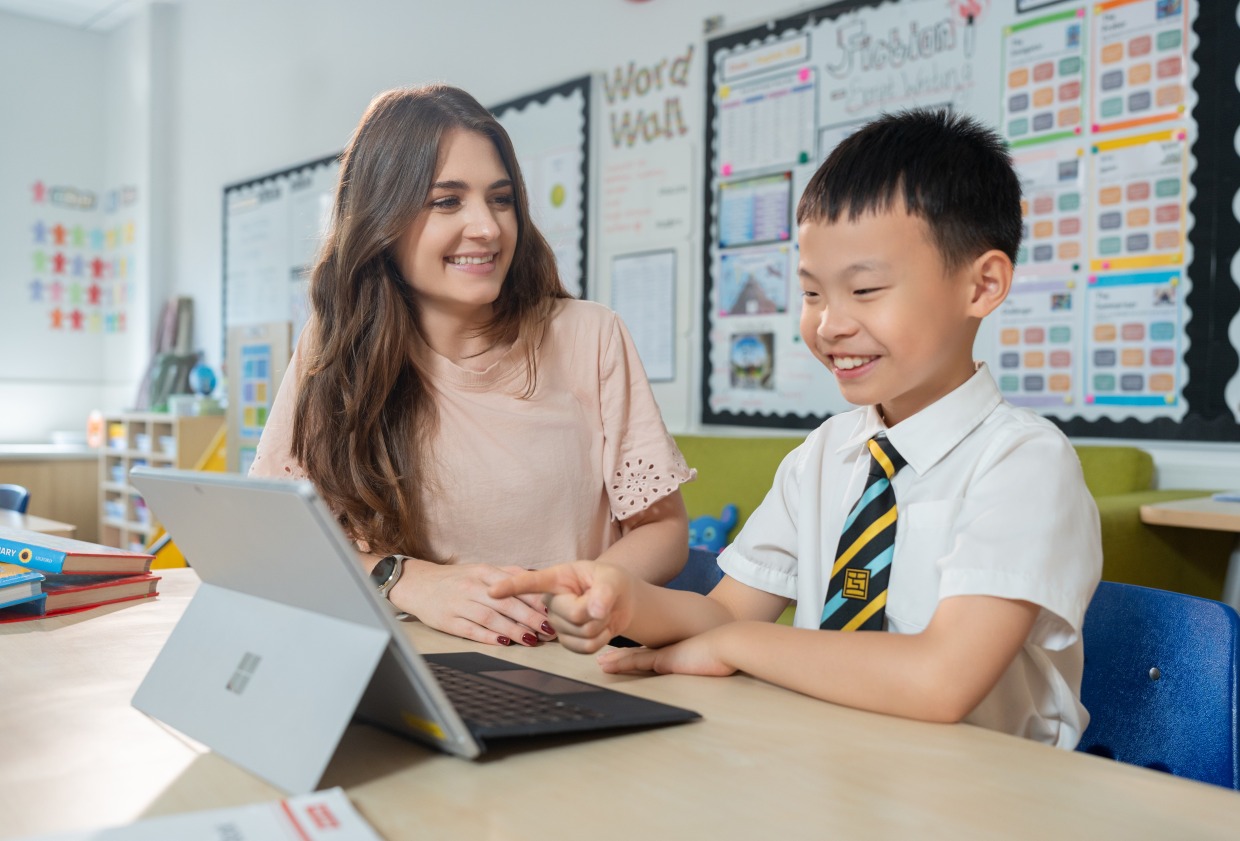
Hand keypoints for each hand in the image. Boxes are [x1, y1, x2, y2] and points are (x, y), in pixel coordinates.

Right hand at [392, 561, 554, 646]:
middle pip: (505, 603)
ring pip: (490, 618)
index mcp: (483, 571)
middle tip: (548, 629)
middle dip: (530, 617)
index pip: (514, 585)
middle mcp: (471, 587)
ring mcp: (458, 604)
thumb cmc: (456, 579)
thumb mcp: (481, 569)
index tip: (553, 610)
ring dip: (513, 630)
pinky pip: (471, 630)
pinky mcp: (447, 621)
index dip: (535, 599)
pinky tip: (503, 643)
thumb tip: (538, 581)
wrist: (418, 584)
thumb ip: (508, 575)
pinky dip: (488, 637)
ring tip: (531, 639)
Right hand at [489, 561, 635, 653]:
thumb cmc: (611, 582)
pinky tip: (600, 629)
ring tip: (600, 613)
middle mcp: (551, 602)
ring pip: (579, 634)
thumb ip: (604, 592)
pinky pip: (584, 648)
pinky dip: (601, 640)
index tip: (493, 591)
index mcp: (557, 579)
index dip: (511, 586)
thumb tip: (595, 610)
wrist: (620, 601)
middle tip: (602, 601)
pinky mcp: (566, 641)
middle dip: (594, 612)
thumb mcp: (611, 579)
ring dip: (599, 626)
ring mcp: (556, 623)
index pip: (530, 583)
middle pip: (569, 615)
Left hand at [596, 627, 737, 677]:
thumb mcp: (711, 660)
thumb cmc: (725, 655)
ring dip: (615, 661)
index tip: (623, 658)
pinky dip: (620, 664)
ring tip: (599, 663)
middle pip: (639, 656)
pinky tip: (606, 665)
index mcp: (677, 655)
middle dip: (620, 658)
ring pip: (632, 658)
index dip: (636, 657)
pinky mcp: (663, 660)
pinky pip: (636, 662)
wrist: (729, 645)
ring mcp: (664, 655)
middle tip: (604, 659)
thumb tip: (708, 667)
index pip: (652, 656)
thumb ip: (704, 663)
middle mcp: (668, 653)